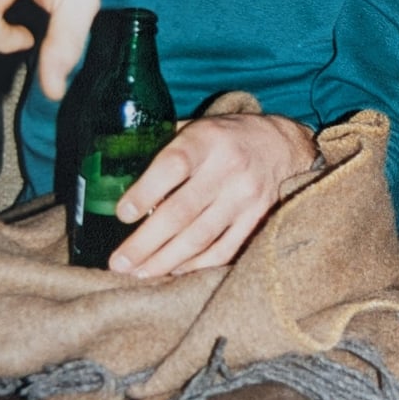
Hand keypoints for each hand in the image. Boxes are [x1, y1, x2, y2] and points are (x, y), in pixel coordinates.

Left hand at [108, 112, 317, 276]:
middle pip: (182, 211)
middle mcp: (229, 167)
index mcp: (207, 139)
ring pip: (200, 237)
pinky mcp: (257, 218)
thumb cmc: (226, 136)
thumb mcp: (198, 126)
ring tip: (138, 273)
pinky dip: (196, 265)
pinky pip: (224, 250)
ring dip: (165, 261)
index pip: (174, 166)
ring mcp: (246, 196)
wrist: (281, 144)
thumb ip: (164, 145)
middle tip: (118, 262)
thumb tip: (117, 170)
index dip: (146, 192)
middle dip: (145, 242)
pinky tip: (174, 271)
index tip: (123, 214)